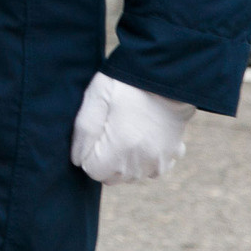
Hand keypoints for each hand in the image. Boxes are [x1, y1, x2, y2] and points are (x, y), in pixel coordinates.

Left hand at [71, 73, 194, 184]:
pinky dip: (146, 158)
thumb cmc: (126, 83)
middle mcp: (142, 162)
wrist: (166, 73)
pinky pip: (153, 168)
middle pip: (113, 177)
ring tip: (126, 130)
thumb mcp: (96, 98)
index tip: (95, 131)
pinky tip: (143, 135)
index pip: (93, 172)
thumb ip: (84, 132)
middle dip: (105, 160)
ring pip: (132, 175)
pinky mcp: (173, 153)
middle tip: (109, 128)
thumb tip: (78, 160)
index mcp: (120, 149)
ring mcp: (160, 160)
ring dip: (125, 161)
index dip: (88, 153)